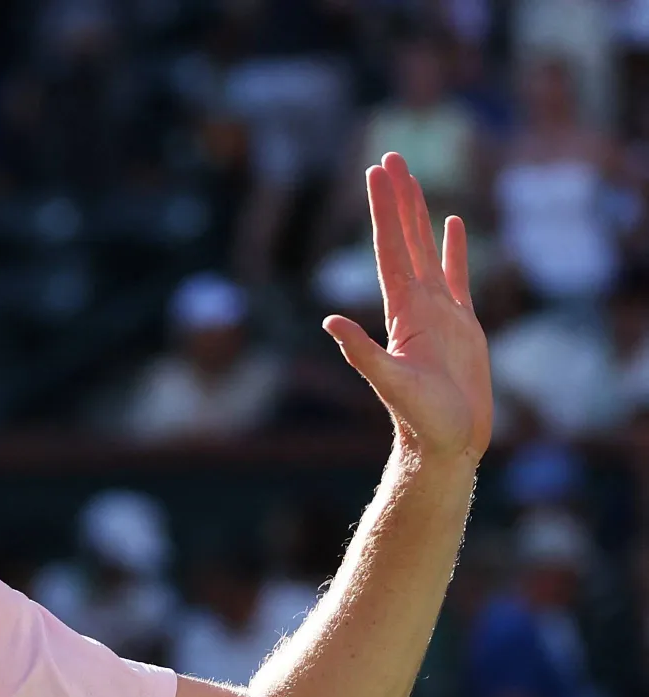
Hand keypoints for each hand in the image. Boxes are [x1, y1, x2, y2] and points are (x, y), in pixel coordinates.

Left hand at [322, 153, 491, 465]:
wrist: (446, 443)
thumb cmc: (421, 419)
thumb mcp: (389, 382)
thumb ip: (361, 352)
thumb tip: (328, 321)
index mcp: (401, 310)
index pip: (389, 248)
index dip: (383, 210)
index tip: (376, 174)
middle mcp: (415, 304)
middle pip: (403, 238)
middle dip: (397, 199)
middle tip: (390, 157)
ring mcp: (439, 312)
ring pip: (426, 249)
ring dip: (418, 215)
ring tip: (412, 179)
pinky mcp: (463, 324)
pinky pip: (458, 276)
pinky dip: (454, 249)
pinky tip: (452, 223)